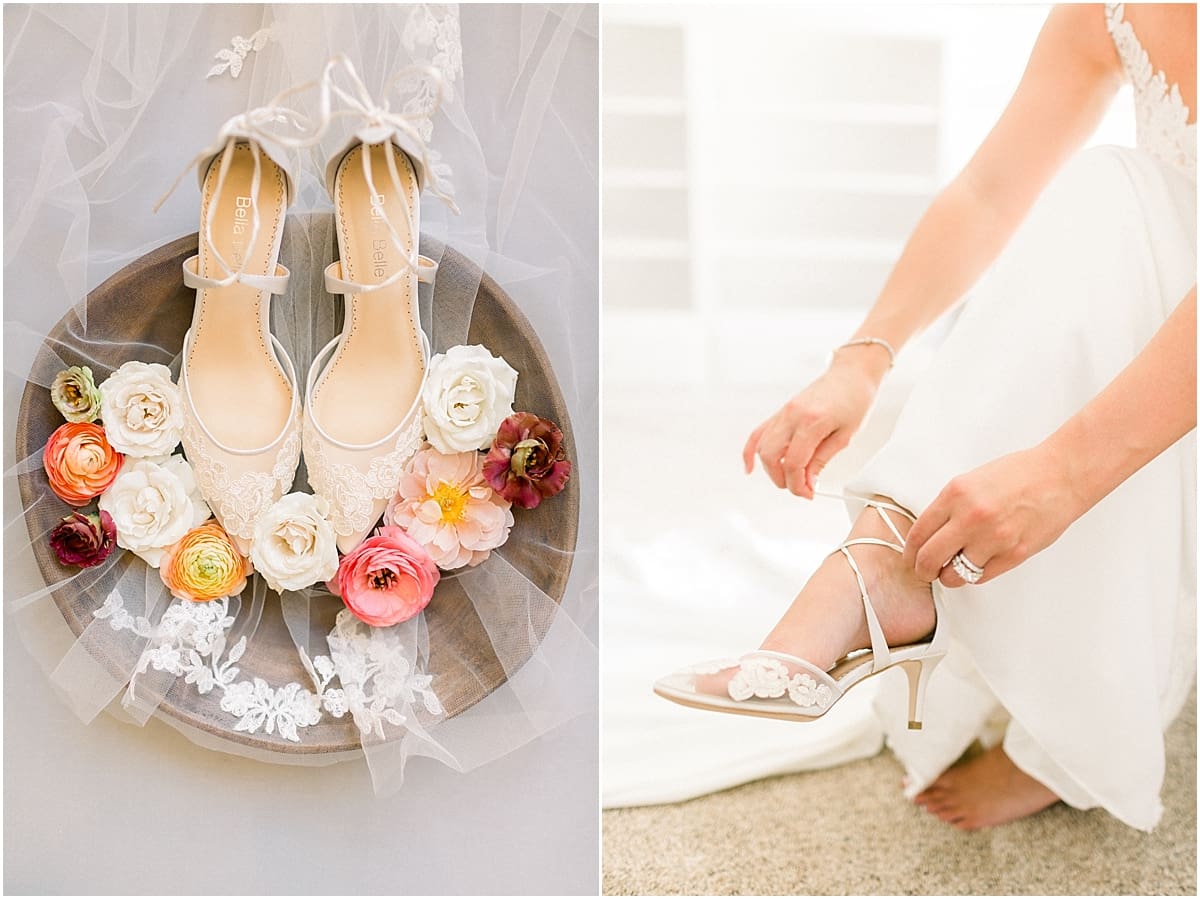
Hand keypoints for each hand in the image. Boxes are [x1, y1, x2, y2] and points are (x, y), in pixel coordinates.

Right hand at [742, 358, 878, 496]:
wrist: (851, 374)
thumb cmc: (855, 400)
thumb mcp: (845, 436)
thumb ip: (822, 460)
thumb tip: (808, 482)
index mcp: (811, 421)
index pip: (794, 462)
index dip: (798, 484)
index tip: (808, 494)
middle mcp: (792, 416)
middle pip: (772, 456)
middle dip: (782, 479)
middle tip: (799, 488)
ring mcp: (783, 412)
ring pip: (762, 447)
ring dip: (770, 469)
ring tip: (787, 478)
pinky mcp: (781, 412)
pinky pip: (758, 433)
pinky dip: (751, 451)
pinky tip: (750, 467)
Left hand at [903, 445, 1085, 586]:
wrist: (1060, 476)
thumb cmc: (1018, 474)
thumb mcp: (971, 481)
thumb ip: (949, 506)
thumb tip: (929, 534)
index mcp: (955, 494)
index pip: (918, 533)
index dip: (910, 552)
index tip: (911, 557)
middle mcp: (971, 517)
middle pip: (929, 558)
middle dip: (923, 569)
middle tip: (925, 571)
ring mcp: (994, 538)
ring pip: (954, 575)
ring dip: (949, 576)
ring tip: (951, 570)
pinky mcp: (1014, 554)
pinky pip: (980, 576)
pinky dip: (973, 575)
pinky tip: (975, 565)